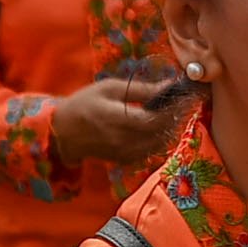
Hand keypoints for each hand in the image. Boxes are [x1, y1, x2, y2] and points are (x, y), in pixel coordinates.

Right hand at [48, 70, 193, 166]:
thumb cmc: (85, 103)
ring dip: (170, 129)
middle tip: (184, 103)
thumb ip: (140, 89)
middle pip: (160, 132)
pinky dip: (160, 139)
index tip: (184, 96)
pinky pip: (151, 151)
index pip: (154, 119)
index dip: (173, 109)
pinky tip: (160, 127)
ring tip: (174, 113)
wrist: (63, 132)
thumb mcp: (110, 88)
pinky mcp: (125, 160)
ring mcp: (124, 153)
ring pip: (159, 144)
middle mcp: (122, 140)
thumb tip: (169, 86)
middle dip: (176, 117)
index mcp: (117, 118)